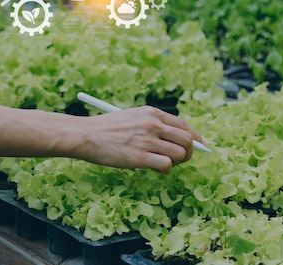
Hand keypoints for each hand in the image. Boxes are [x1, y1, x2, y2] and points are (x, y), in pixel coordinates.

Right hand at [75, 106, 202, 172]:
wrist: (85, 135)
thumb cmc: (105, 129)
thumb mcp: (131, 117)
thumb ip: (151, 124)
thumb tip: (173, 138)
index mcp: (151, 112)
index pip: (183, 126)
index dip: (194, 138)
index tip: (197, 146)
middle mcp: (153, 124)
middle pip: (187, 140)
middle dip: (188, 152)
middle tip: (179, 159)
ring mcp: (147, 141)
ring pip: (179, 154)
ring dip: (175, 162)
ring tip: (162, 164)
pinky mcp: (141, 157)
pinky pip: (166, 165)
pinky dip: (164, 169)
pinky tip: (154, 168)